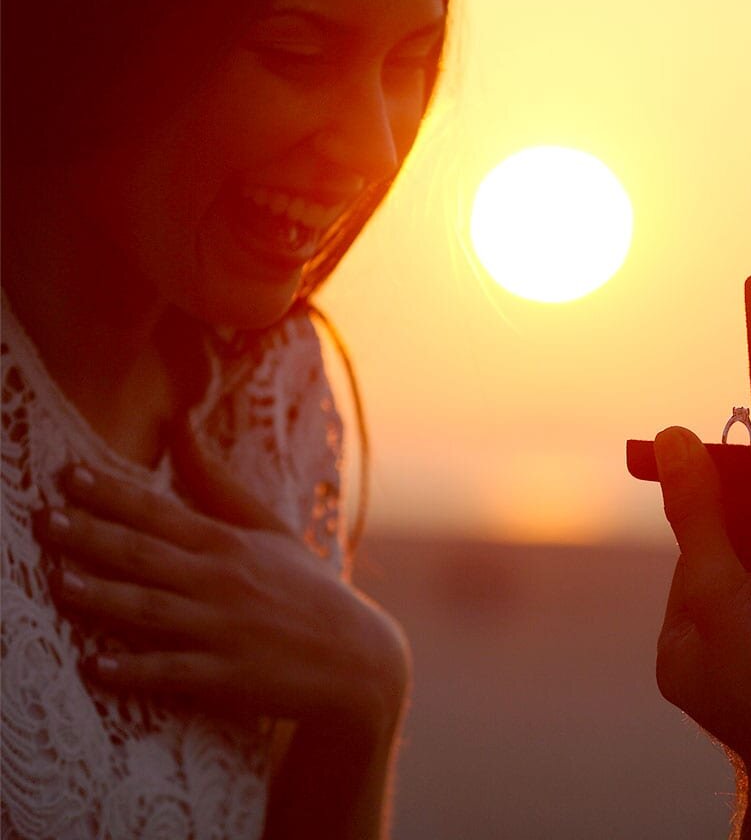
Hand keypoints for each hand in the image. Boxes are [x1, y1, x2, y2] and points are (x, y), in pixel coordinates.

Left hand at [36, 426, 408, 737]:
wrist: (355, 657)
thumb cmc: (305, 588)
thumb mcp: (268, 529)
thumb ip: (217, 482)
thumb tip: (180, 425)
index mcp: (228, 545)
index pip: (160, 513)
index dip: (111, 494)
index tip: (66, 476)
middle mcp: (222, 582)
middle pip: (146, 556)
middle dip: (92, 537)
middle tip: (44, 521)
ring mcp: (224, 630)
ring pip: (152, 610)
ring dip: (103, 597)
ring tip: (57, 583)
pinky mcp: (227, 676)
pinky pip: (173, 671)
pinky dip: (134, 669)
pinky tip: (95, 666)